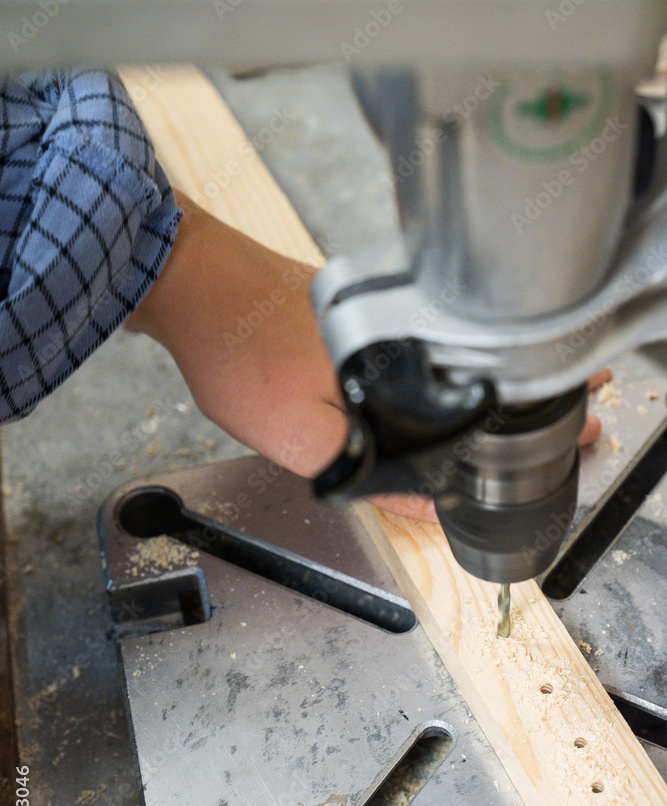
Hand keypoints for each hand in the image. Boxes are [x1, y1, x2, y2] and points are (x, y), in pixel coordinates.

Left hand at [128, 192, 606, 524]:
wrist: (189, 283)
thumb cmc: (239, 353)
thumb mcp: (307, 441)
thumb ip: (372, 477)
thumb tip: (425, 508)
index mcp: (404, 362)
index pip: (490, 401)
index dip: (535, 424)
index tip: (577, 433)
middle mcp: (403, 331)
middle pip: (486, 371)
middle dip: (525, 401)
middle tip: (555, 422)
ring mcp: (380, 317)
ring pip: (451, 356)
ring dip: (485, 383)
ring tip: (513, 412)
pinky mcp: (354, 312)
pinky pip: (413, 345)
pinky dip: (440, 365)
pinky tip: (440, 382)